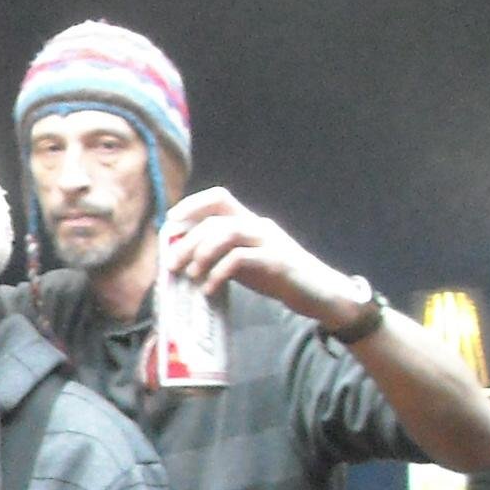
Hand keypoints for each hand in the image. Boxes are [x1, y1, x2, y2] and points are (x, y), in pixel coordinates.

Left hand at [162, 186, 355, 320]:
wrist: (318, 292)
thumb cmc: (275, 276)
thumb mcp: (242, 260)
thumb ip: (218, 253)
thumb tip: (180, 254)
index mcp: (250, 222)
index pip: (219, 197)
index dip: (192, 204)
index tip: (170, 221)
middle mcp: (259, 226)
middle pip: (217, 220)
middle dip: (189, 241)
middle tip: (172, 264)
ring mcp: (270, 242)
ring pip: (228, 233)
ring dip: (202, 253)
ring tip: (190, 275)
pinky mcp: (277, 262)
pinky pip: (241, 259)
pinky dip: (219, 273)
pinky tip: (209, 289)